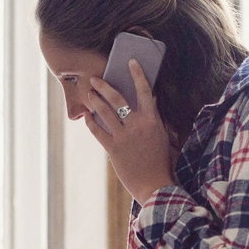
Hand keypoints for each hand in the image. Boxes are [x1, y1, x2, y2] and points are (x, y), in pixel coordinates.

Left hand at [83, 60, 176, 203]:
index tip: (131, 62)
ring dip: (94, 100)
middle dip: (103, 86)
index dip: (137, 75)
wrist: (155, 186)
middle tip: (94, 79)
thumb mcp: (163, 136)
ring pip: (104, 113)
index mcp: (152, 120)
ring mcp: (124, 137)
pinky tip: (86, 116)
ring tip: (87, 93)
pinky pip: (97, 131)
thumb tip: (151, 99)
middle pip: (117, 99)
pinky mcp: (113, 150)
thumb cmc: (161, 161)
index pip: (144, 91)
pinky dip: (90, 122)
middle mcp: (137, 125)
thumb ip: (155, 117)